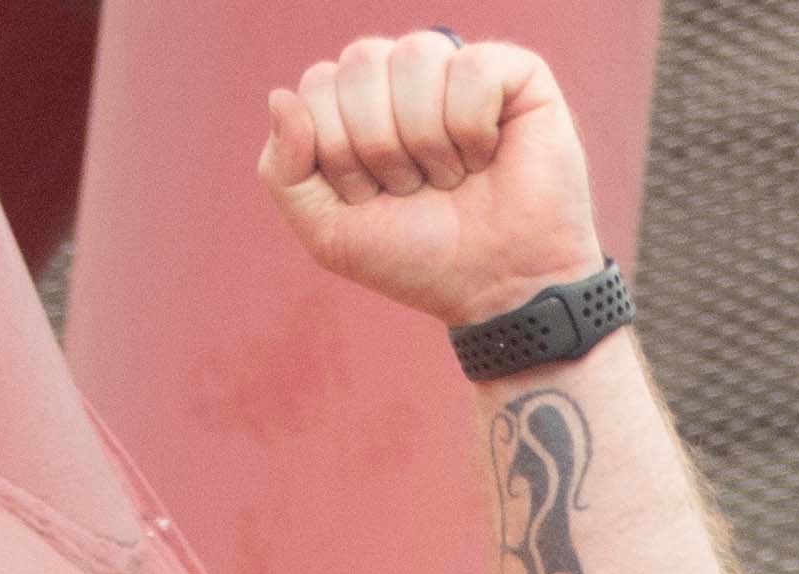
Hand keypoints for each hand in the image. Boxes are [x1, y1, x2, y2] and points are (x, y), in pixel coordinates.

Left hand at [260, 34, 605, 330]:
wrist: (496, 292)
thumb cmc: (419, 258)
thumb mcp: (328, 230)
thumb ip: (284, 169)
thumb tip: (281, 95)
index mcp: (361, 101)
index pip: (319, 83)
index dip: (337, 148)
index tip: (371, 196)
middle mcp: (407, 76)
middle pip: (360, 61)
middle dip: (379, 144)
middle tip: (414, 188)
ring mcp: (461, 70)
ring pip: (414, 56)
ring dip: (427, 139)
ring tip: (453, 177)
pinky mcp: (517, 75)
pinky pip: (473, 68)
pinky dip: (474, 129)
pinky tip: (488, 157)